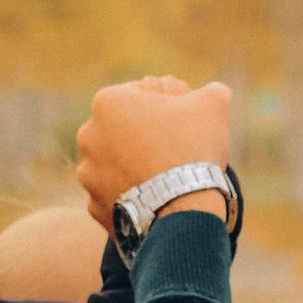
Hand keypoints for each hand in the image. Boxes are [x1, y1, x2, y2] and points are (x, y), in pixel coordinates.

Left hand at [74, 76, 233, 230]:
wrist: (183, 210)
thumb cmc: (193, 148)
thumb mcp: (213, 105)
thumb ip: (210, 91)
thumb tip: (214, 93)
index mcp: (108, 103)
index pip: (141, 94)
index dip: (167, 102)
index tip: (185, 116)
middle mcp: (89, 136)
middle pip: (125, 129)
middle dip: (147, 135)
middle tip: (177, 146)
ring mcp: (88, 175)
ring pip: (117, 164)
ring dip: (136, 166)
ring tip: (166, 176)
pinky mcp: (95, 207)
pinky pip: (115, 196)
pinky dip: (132, 197)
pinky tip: (155, 199)